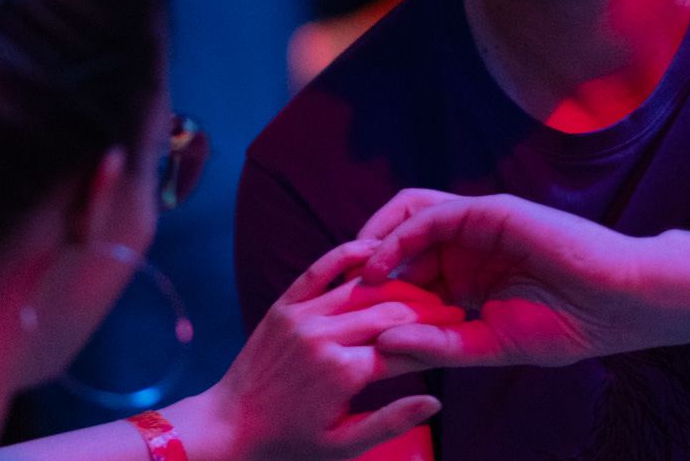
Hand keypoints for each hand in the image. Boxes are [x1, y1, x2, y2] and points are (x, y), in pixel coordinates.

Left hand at [188, 240, 463, 459]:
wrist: (227, 429)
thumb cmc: (288, 444)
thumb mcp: (344, 446)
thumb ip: (391, 421)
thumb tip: (436, 402)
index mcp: (343, 372)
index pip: (405, 343)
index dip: (437, 335)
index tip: (462, 329)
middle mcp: (324, 337)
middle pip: (391, 310)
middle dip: (428, 308)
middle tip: (453, 308)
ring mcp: (302, 317)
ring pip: (364, 287)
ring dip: (399, 283)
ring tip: (426, 287)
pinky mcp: (284, 306)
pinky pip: (320, 269)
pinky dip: (347, 254)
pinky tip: (374, 248)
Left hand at [356, 189, 689, 368]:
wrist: (618, 302)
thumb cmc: (569, 326)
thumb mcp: (492, 344)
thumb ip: (441, 344)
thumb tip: (384, 347)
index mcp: (472, 277)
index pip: (412, 276)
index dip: (378, 295)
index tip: (346, 324)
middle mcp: (470, 246)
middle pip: (401, 242)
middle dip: (367, 266)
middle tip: (337, 296)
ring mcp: (479, 225)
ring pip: (409, 218)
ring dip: (376, 241)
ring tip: (353, 275)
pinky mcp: (489, 211)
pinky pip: (432, 215)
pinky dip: (400, 236)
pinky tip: (381, 265)